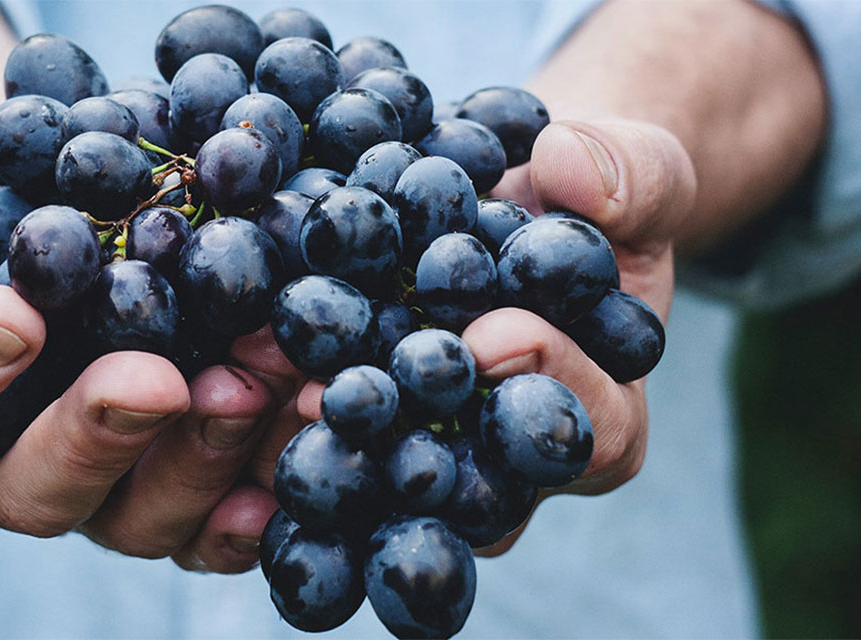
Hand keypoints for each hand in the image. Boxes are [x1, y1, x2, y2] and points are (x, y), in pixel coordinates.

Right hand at [0, 72, 288, 572]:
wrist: (28, 170)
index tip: (10, 315)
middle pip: (28, 491)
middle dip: (96, 436)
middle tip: (156, 378)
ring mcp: (86, 476)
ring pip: (133, 514)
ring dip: (200, 456)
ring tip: (259, 379)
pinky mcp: (165, 470)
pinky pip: (211, 512)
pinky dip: (261, 481)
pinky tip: (304, 430)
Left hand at [277, 117, 695, 555]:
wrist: (517, 207)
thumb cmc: (588, 201)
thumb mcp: (636, 172)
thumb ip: (631, 176)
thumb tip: (574, 172)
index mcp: (601, 419)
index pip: (591, 430)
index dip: (549, 383)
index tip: (494, 335)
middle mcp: (512, 467)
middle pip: (470, 483)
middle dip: (407, 436)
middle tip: (341, 394)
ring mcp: (431, 458)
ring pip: (382, 481)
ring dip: (320, 439)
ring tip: (264, 385)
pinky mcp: (363, 436)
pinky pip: (323, 444)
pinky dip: (272, 416)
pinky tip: (224, 381)